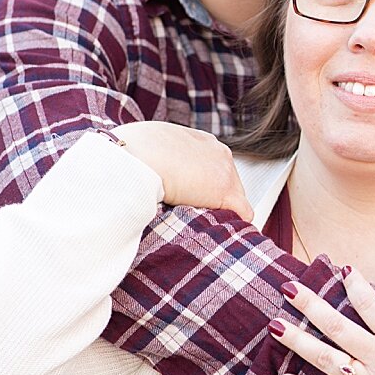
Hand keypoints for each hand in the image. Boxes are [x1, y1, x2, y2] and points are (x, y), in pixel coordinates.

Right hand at [109, 120, 251, 218]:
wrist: (137, 158)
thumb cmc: (131, 152)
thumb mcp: (145, 145)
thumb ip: (154, 155)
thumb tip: (139, 168)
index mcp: (199, 140)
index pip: (212, 165)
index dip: (201, 183)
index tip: (189, 196)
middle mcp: (217, 151)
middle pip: (227, 181)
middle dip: (212, 197)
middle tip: (194, 212)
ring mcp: (225, 171)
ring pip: (234, 198)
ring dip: (219, 210)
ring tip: (199, 222)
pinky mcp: (227, 193)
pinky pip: (242, 213)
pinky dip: (234, 225)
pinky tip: (219, 234)